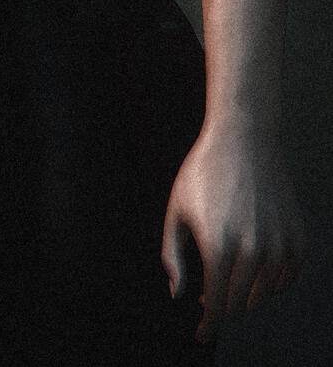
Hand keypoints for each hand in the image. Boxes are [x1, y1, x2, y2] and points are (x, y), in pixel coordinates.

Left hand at [161, 122, 307, 342]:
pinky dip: (270, 282)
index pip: (217, 307)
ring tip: (227, 278)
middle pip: (239, 305)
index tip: (201, 333)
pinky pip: (286, 278)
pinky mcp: (298, 239)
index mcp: (219, 247)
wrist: (244, 137)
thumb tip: (178, 294)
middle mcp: (253, 252)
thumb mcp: (176, 210)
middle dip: (222, 309)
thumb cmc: (203, 172)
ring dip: (244, 296)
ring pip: (263, 295)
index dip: (208, 326)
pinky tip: (253, 269)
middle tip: (208, 300)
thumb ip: (172, 256)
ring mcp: (280, 246)